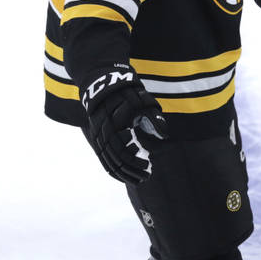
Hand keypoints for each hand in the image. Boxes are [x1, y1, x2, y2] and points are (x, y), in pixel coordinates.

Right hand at [81, 64, 167, 184]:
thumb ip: (152, 117)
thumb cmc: (126, 90)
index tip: (149, 166)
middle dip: (131, 170)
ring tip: (137, 180)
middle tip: (146, 176)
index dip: (135, 162)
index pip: (123, 151)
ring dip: (122, 172)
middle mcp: (103, 131)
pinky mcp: (96, 136)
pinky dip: (112, 168)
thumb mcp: (142, 100)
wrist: (101, 79)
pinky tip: (123, 175)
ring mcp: (97, 134)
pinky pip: (102, 157)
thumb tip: (164, 135)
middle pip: (115, 159)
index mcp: (114, 123)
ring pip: (108, 160)